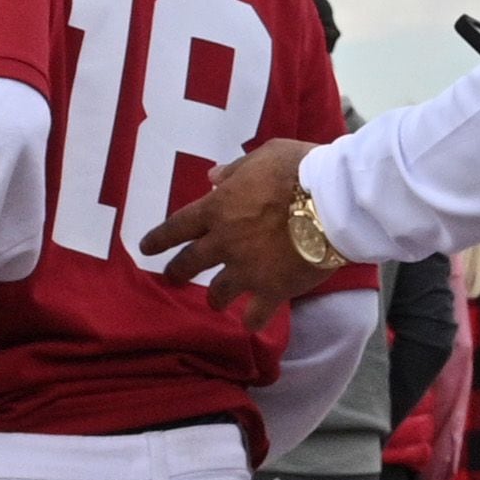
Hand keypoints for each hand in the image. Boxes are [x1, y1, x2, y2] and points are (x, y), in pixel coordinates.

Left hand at [143, 135, 320, 320]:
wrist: (333, 200)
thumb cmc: (300, 169)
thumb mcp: (264, 155)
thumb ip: (236, 170)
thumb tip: (213, 177)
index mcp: (217, 208)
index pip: (176, 226)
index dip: (159, 239)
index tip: (146, 248)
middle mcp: (224, 243)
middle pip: (189, 263)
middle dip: (178, 272)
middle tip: (172, 278)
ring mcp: (246, 270)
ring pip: (218, 293)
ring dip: (215, 298)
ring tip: (217, 302)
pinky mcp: (272, 290)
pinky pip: (256, 314)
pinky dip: (253, 320)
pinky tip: (251, 323)